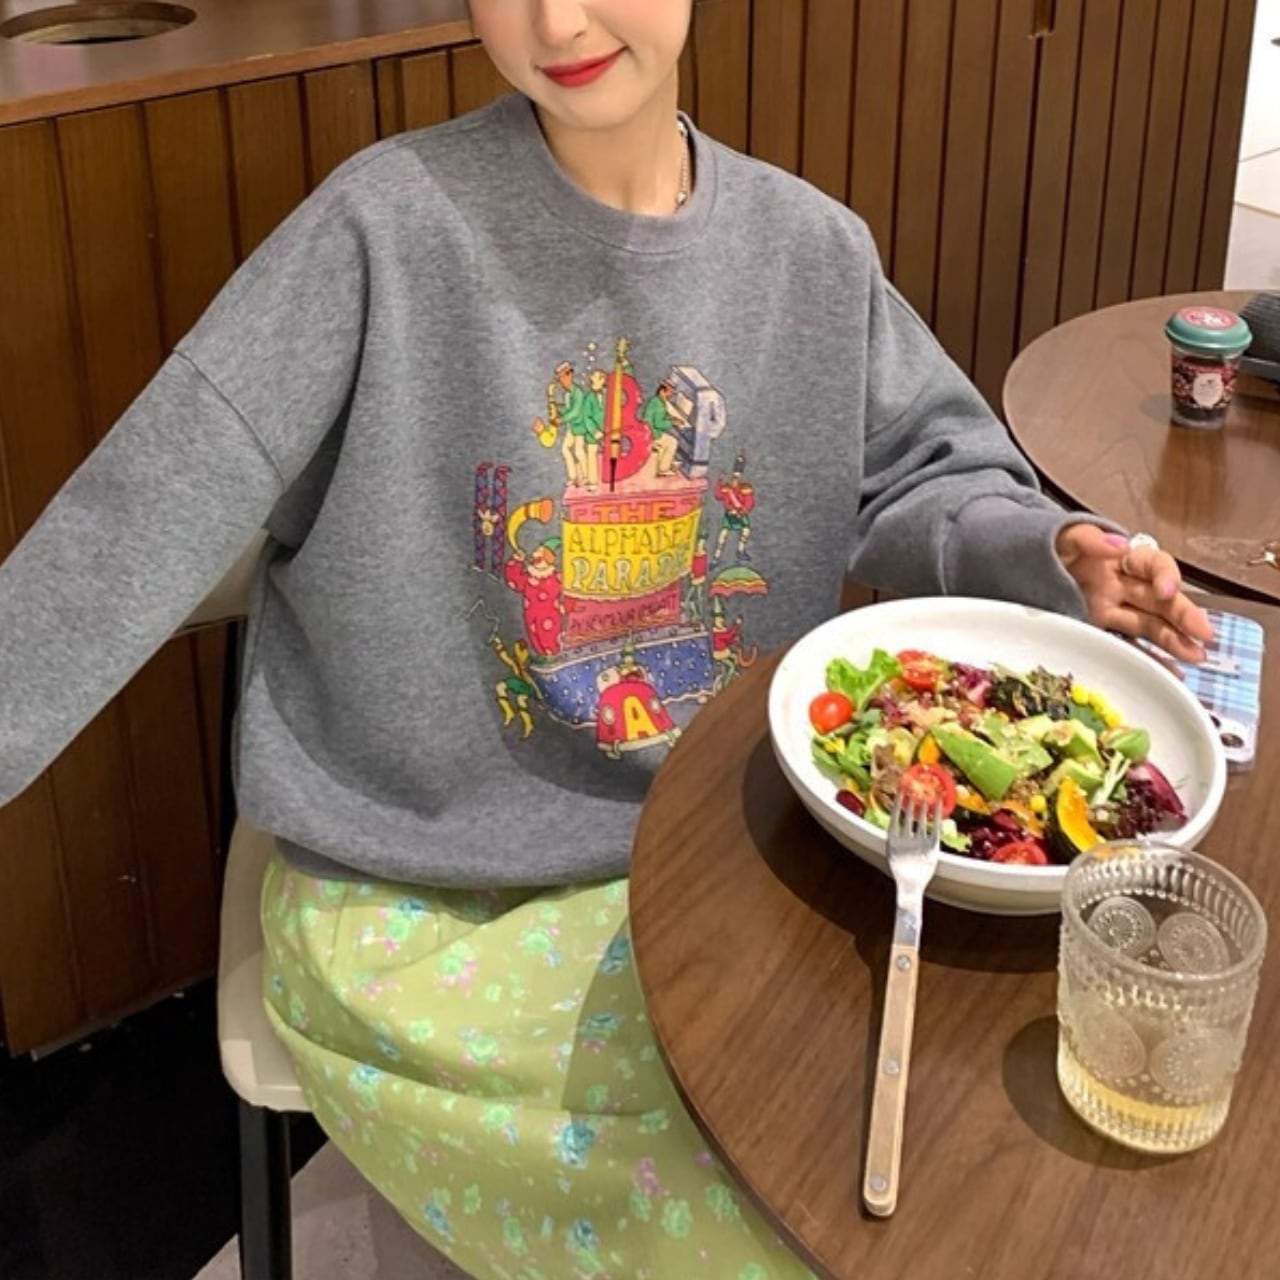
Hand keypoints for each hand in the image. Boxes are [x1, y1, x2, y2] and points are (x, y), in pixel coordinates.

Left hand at [1055, 523, 1212, 663]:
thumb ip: (1088, 537)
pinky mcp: (1101, 631)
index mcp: (1119, 559)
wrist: (1018, 566)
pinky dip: (1151, 659)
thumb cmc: (1045, 547)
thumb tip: (1118, 544)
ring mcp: (1114, 611)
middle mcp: (1123, 586)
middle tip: (1203, 632)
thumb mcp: (1063, 536)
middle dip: (1183, 615)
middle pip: (1160, 600)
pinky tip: (1172, 672)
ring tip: (1196, 657)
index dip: (1164, 575)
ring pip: (1151, 626)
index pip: (1152, 564)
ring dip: (1175, 641)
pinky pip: (1130, 646)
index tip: (1168, 589)